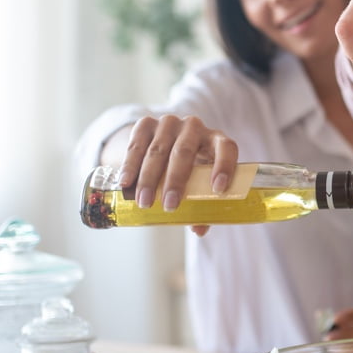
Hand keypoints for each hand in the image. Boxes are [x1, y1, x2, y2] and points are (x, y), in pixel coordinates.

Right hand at [118, 114, 238, 214]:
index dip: (224, 167)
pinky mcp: (146, 124)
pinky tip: (126, 183)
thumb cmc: (188, 168)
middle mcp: (194, 127)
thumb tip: (199, 229)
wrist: (161, 143)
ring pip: (158, 151)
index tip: (218, 190)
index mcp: (215, 141)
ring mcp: (169, 123)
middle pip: (184, 152)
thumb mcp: (198, 181)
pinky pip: (136, 145)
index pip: (227, 148)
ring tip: (144, 202)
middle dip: (176, 181)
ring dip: (149, 178)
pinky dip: (130, 166)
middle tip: (170, 206)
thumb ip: (201, 203)